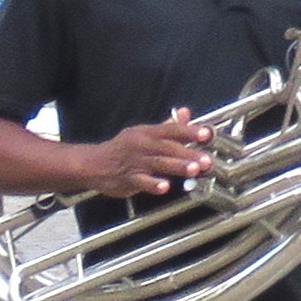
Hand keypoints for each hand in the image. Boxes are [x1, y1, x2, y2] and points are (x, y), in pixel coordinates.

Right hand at [93, 110, 219, 195]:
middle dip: (188, 153)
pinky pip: (141, 182)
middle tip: (206, 160)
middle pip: (167, 147)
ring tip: (193, 170)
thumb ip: (168, 126)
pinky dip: (152, 184)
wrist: (93, 164)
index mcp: (147, 133)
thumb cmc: (123, 148)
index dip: (190, 131)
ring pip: (157, 163)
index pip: (172, 129)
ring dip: (176, 166)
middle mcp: (141, 145)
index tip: (207, 134)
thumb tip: (186, 113)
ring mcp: (134, 162)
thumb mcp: (144, 133)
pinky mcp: (127, 179)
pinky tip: (164, 187)